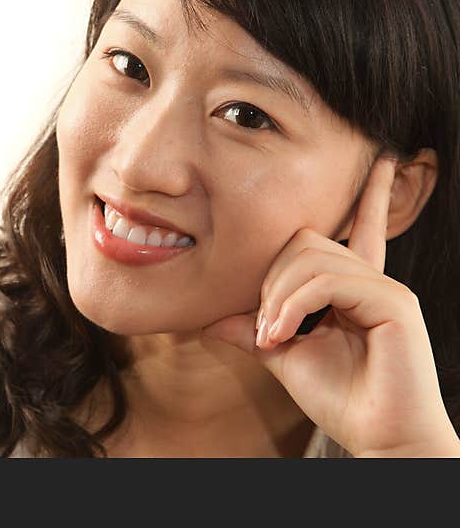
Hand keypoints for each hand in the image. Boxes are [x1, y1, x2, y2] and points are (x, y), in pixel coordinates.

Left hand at [202, 156, 459, 456]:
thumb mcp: (284, 357)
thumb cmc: (340, 399)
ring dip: (278, 297)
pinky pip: (327, 280)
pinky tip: (283, 335)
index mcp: (354, 288)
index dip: (367, 196)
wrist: (379, 439)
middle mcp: (372, 281)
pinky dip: (293, 306)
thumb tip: (208, 320)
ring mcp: (385, 289)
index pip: (359, 229)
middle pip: (305, 242)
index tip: (382, 162)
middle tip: (265, 329)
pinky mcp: (394, 303)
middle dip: (270, 280)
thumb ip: (253, 331)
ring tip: (273, 337)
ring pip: (311, 257)